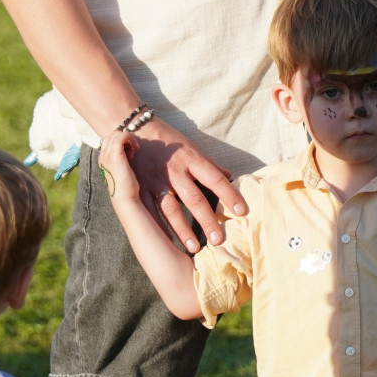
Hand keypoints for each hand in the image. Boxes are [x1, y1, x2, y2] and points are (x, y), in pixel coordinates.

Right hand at [98, 119, 245, 252]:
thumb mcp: (191, 146)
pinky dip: (159, 228)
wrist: (134, 128)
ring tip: (195, 249)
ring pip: (171, 209)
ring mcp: (156, 181)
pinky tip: (167, 243)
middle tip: (219, 240)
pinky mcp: (140, 188)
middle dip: (207, 220)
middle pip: (194, 199)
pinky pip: (150, 212)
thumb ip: (210, 164)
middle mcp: (174, 171)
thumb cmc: (168, 139)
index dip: (229, 195)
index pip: (215, 179)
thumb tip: (230, 177)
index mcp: (191, 159)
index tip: (242, 212)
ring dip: (183, 230)